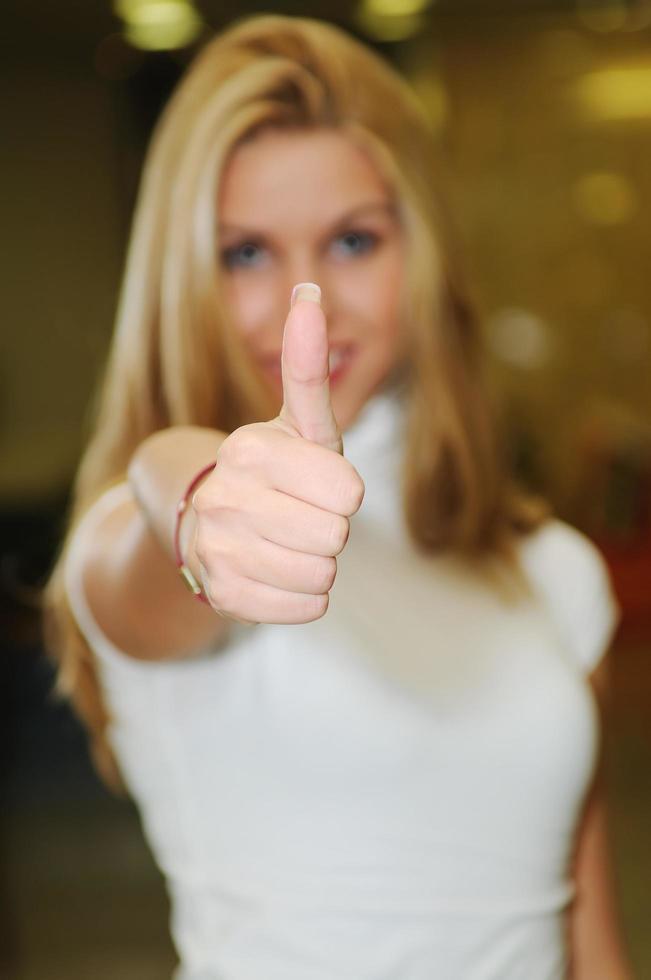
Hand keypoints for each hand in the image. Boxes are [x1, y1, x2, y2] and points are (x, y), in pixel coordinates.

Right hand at [192, 284, 364, 624]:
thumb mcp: (296, 421)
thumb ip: (306, 364)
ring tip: (284, 543)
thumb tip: (310, 289)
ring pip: (322, 574)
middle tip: (298, 516)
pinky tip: (276, 571)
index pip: (349, 493)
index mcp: (249, 450)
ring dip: (316, 563)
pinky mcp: (222, 596)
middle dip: (329, 528)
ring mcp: (217, 551)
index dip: (341, 492)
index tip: (312, 484)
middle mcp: (224, 499)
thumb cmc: (272, 469)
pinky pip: (306, 607)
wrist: (206, 520)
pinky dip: (303, 595)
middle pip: (336, 536)